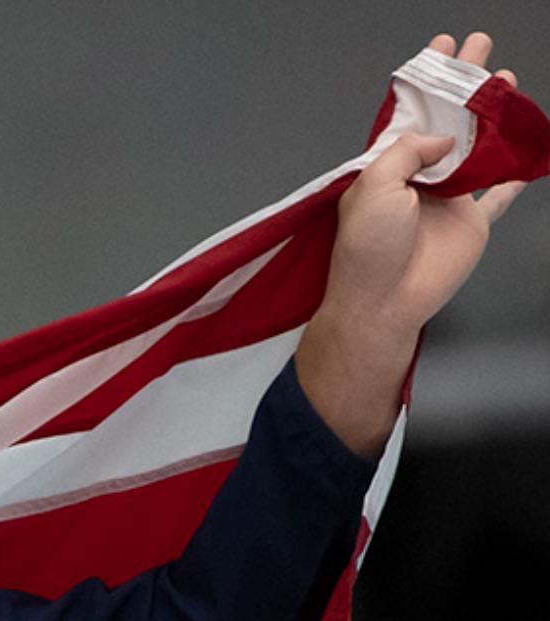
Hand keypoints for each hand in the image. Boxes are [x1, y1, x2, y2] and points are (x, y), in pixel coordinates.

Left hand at [298, 32, 524, 457]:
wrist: (383, 300)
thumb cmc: (367, 247)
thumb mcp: (375, 186)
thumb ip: (407, 151)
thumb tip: (442, 137)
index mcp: (389, 165)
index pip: (411, 113)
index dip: (427, 81)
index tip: (441, 47)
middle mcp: (419, 176)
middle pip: (449, 120)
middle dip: (464, 83)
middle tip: (480, 46)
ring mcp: (448, 197)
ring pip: (478, 147)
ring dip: (492, 114)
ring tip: (505, 79)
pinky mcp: (472, 221)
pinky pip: (499, 192)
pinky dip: (515, 174)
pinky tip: (527, 151)